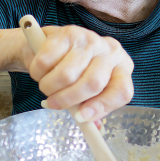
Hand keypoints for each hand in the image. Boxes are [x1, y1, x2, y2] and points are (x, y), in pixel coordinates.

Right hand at [13, 25, 133, 122]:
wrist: (46, 45)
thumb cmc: (71, 71)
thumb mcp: (86, 90)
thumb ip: (91, 107)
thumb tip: (93, 127)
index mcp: (122, 68)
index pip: (121, 91)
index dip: (102, 107)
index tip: (81, 118)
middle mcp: (110, 51)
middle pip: (93, 83)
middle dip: (68, 99)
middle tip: (53, 104)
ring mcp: (89, 39)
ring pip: (67, 75)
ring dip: (49, 87)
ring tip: (45, 87)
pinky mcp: (66, 32)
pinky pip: (47, 61)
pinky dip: (37, 73)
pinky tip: (39, 72)